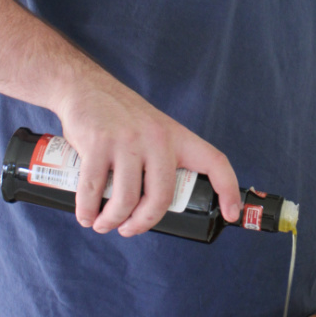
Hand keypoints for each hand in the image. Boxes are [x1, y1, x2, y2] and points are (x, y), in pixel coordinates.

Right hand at [56, 71, 239, 237]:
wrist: (84, 87)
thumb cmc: (120, 117)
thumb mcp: (153, 129)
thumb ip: (161, 158)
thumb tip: (160, 204)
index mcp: (177, 137)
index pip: (214, 161)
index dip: (228, 189)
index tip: (231, 214)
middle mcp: (156, 138)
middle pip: (161, 196)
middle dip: (144, 222)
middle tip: (130, 230)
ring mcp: (127, 141)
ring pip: (126, 199)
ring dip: (112, 221)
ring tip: (103, 224)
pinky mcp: (97, 144)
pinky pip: (93, 189)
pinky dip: (87, 210)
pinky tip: (86, 216)